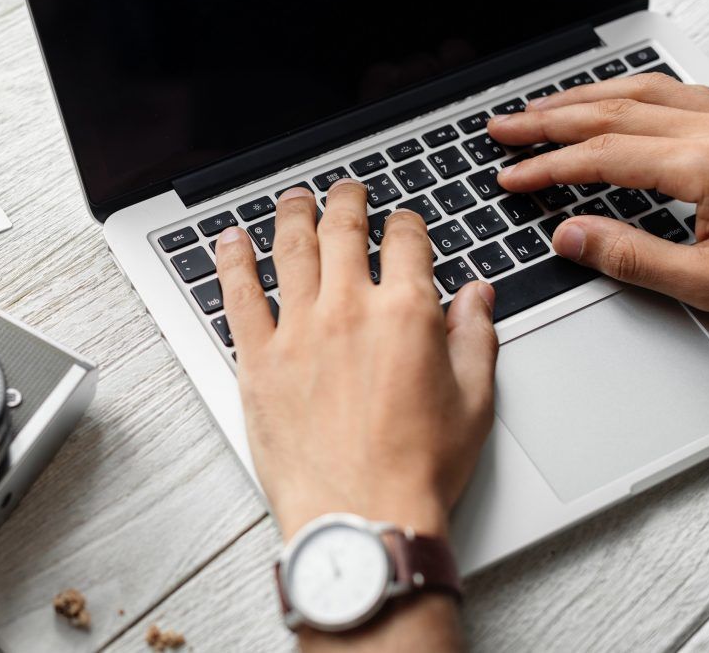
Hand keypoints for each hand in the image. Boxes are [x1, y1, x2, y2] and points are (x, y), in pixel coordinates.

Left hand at [213, 180, 497, 541]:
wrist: (361, 516)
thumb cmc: (417, 470)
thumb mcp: (474, 402)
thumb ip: (476, 338)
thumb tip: (477, 296)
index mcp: (406, 313)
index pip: (405, 242)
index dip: (405, 223)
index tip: (402, 223)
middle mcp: (348, 310)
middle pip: (343, 230)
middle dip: (347, 201)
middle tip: (345, 190)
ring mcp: (298, 331)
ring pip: (291, 249)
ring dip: (292, 215)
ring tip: (293, 200)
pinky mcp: (258, 360)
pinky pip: (238, 295)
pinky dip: (232, 262)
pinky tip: (230, 241)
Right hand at [489, 72, 708, 317]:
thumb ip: (633, 259)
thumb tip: (571, 237)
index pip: (603, 157)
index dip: (547, 166)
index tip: (512, 175)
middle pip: (614, 110)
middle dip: (549, 119)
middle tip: (505, 128)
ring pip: (644, 90)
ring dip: (584, 97)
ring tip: (542, 109)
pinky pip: (677, 91)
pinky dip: (631, 91)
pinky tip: (616, 99)